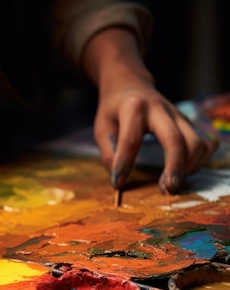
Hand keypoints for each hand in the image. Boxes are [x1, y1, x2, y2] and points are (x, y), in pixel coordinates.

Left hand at [93, 73, 218, 193]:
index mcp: (133, 108)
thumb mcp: (102, 127)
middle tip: (167, 190)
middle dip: (174, 167)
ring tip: (172, 184)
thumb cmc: (114, 109)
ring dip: (188, 166)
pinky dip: (198, 161)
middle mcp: (160, 109)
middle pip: (175, 139)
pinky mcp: (188, 122)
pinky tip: (184, 172)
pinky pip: (204, 143)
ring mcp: (178, 115)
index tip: (118, 183)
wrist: (130, 84)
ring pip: (196, 142)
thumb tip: (119, 179)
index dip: (124, 164)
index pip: (131, 139)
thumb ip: (108, 152)